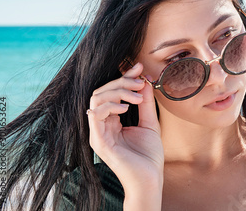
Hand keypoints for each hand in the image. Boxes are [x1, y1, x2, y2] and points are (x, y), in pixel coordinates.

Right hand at [87, 62, 163, 192]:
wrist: (150, 178)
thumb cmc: (149, 155)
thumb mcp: (150, 122)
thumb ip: (146, 103)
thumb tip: (144, 80)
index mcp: (112, 120)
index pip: (112, 92)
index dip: (124, 77)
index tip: (139, 67)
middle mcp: (102, 124)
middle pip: (101, 91)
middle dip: (121, 82)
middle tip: (139, 82)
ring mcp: (99, 132)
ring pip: (96, 99)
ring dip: (117, 91)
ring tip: (136, 97)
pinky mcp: (99, 141)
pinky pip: (95, 115)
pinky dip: (109, 106)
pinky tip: (125, 108)